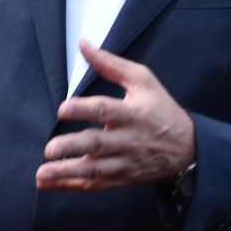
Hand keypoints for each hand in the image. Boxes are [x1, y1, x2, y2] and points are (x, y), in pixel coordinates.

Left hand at [36, 41, 195, 191]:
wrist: (188, 149)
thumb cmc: (160, 109)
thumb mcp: (143, 81)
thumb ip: (110, 64)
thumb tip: (83, 44)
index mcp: (133, 113)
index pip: (106, 111)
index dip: (83, 110)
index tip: (62, 109)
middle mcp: (128, 140)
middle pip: (98, 145)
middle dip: (72, 148)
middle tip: (49, 149)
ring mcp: (125, 162)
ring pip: (95, 171)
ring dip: (66, 174)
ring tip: (42, 174)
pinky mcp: (121, 179)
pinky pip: (95, 185)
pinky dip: (71, 187)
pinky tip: (49, 184)